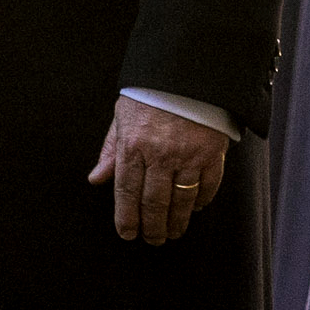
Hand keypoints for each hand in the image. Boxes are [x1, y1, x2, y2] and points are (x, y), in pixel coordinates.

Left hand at [89, 95, 228, 245]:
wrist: (188, 70)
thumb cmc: (151, 93)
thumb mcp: (122, 116)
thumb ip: (111, 150)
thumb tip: (96, 179)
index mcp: (133, 144)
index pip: (126, 191)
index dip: (126, 217)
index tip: (127, 233)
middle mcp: (160, 153)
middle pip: (154, 202)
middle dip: (152, 226)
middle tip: (152, 239)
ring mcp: (188, 154)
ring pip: (181, 200)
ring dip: (176, 221)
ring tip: (172, 232)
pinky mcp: (213, 153)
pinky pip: (207, 186)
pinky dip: (201, 201)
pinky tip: (194, 208)